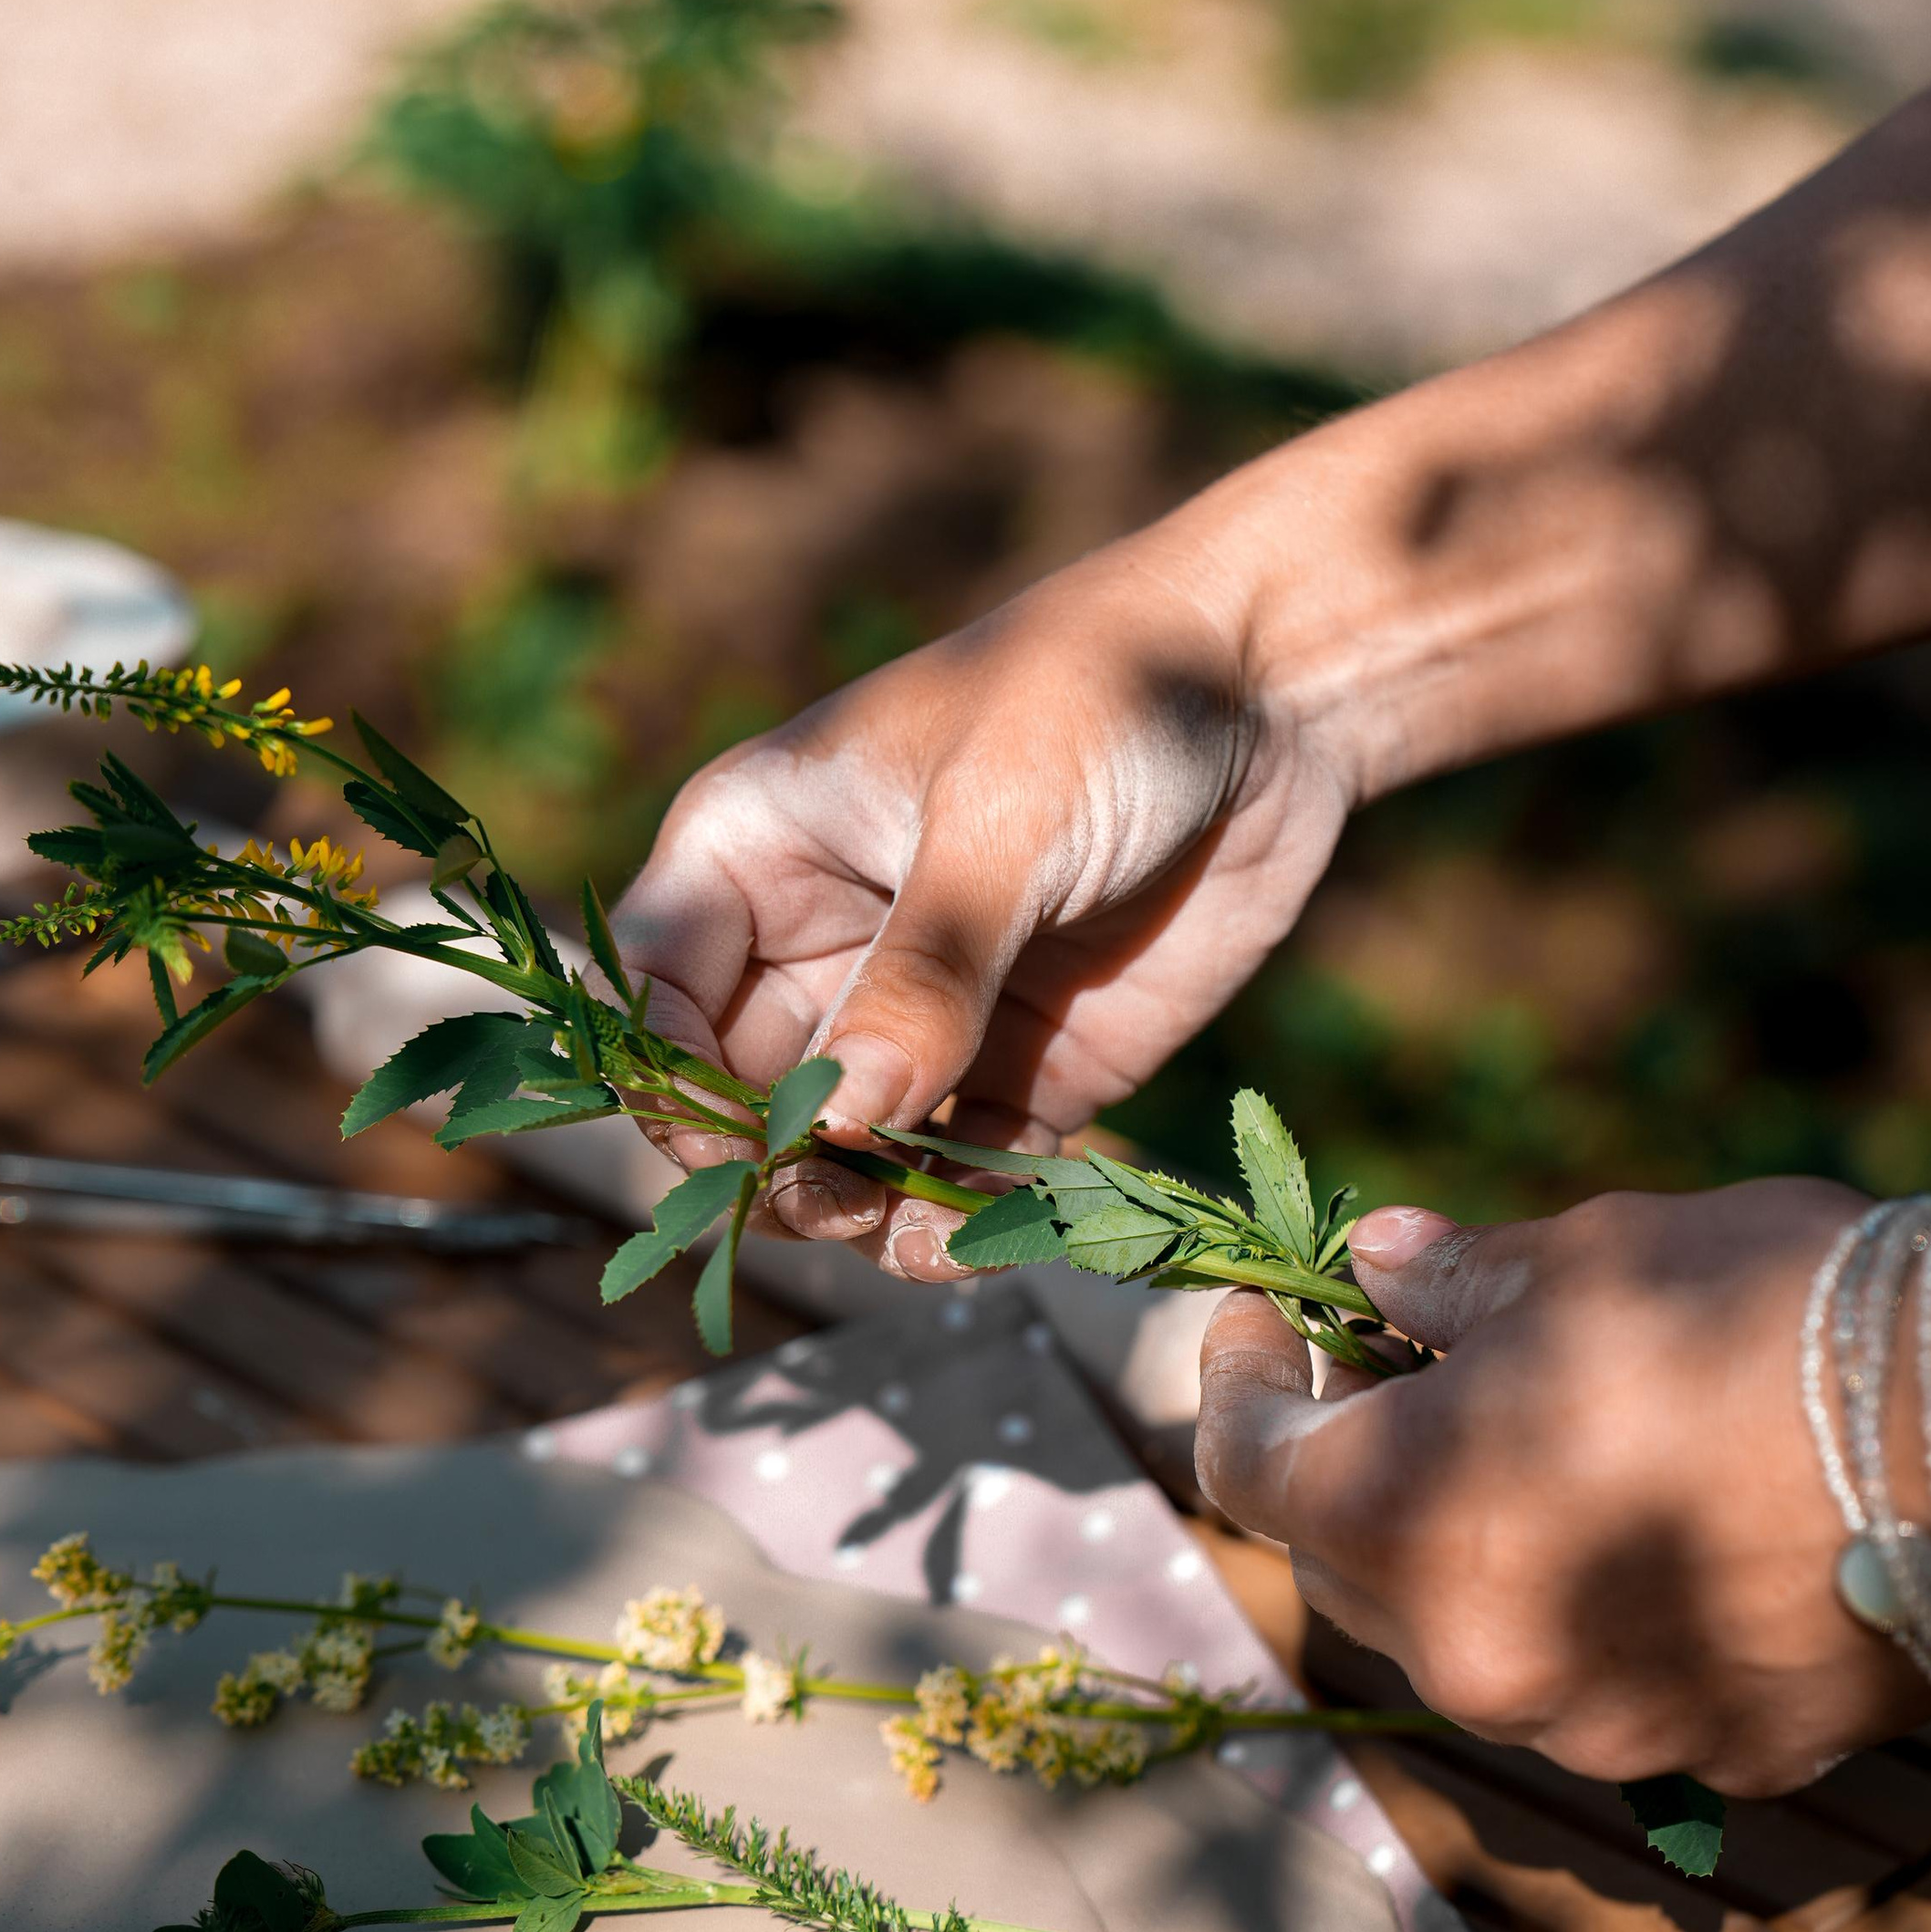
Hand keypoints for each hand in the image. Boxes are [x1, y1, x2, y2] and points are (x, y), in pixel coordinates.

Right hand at [611, 534, 1353, 1273]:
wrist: (1274, 689)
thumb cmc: (1102, 698)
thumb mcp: (999, 821)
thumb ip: (922, 973)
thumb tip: (839, 1122)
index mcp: (756, 848)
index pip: (656, 991)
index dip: (674, 1088)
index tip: (742, 1158)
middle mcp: (817, 941)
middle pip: (741, 1097)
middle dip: (780, 1172)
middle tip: (850, 1206)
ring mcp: (920, 1014)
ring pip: (847, 1155)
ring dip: (873, 1214)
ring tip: (936, 1242)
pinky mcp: (1021, 1064)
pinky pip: (964, 1169)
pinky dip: (975, 1218)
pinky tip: (1008, 1234)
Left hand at [1194, 1178, 1930, 1798]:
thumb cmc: (1763, 1319)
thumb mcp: (1583, 1260)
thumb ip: (1453, 1286)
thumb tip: (1377, 1273)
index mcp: (1403, 1523)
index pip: (1247, 1465)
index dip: (1242, 1376)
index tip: (1272, 1311)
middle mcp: (1475, 1659)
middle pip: (1345, 1563)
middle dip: (1352, 1462)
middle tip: (1396, 1362)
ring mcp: (1595, 1727)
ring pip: (1467, 1635)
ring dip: (1467, 1543)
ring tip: (1536, 1434)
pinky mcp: (1707, 1756)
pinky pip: (1596, 1679)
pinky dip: (1587, 1602)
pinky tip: (1656, 1514)